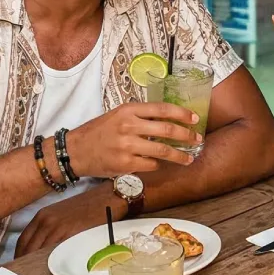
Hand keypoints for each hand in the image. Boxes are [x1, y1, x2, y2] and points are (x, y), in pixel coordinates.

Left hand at [16, 187, 124, 256]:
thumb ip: (50, 228)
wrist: (107, 198)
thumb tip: (42, 247)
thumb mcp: (62, 215)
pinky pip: (54, 253)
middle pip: (28, 249)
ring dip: (36, 266)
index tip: (20, 266)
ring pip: (39, 253)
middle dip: (25, 264)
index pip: (23, 240)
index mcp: (42, 215)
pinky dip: (50, 263)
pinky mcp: (70, 234)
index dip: (19, 255)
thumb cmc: (87, 207)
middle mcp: (46, 221)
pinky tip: (53, 271)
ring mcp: (57, 228)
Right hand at [64, 102, 200, 177]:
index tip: (195, 119)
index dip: (182, 114)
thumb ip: (140, 116)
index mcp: (128, 110)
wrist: (76, 150)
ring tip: (189, 158)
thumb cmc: (99, 131)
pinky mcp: (125, 164)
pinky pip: (150, 165)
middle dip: (186, 136)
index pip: (162, 109)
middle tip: (197, 139)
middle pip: (167, 131)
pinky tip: (159, 164)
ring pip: (162, 151)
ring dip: (179, 156)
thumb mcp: (118, 115)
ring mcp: (127, 146)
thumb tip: (168, 120)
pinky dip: (157, 165)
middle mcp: (129, 126)